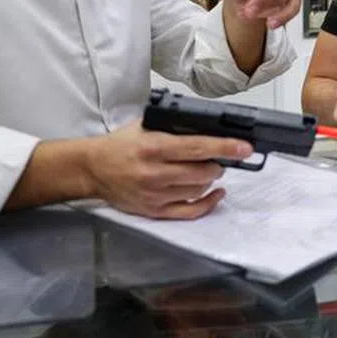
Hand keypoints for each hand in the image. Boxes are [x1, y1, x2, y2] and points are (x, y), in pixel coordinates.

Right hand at [85, 121, 252, 219]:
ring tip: (209, 169)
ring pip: (198, 190)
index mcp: (153, 147)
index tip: (244, 148)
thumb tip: (207, 126)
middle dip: (219, 164)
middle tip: (221, 157)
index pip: (196, 148)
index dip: (224, 148)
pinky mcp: (154, 211)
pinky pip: (190, 212)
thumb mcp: (144, 125)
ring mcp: (154, 195)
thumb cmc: (120, 145)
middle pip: (202, 173)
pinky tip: (217, 193)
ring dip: (211, 179)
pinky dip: (208, 203)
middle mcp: (154, 173)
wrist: (92, 169)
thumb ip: (172, 126)